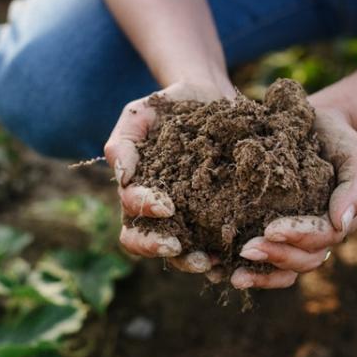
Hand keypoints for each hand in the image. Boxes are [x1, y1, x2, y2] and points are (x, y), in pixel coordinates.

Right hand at [103, 80, 233, 276]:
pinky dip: (222, 257)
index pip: (131, 212)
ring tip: (210, 261)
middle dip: (158, 247)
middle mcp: (159, 210)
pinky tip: (234, 258)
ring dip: (190, 260)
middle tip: (177, 247)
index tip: (166, 206)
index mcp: (137, 190)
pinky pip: (215, 244)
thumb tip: (122, 178)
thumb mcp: (139, 115)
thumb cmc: (167, 107)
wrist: (209, 96)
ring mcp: (188, 216)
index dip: (144, 213)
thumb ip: (123, 143)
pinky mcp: (217, 215)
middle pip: (146, 243)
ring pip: (180, 252)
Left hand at [230, 103, 356, 289]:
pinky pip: (264, 262)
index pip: (322, 238)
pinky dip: (247, 270)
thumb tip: (342, 223)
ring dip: (260, 274)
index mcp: (337, 221)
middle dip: (276, 257)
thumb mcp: (355, 154)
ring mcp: (295, 238)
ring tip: (234, 275)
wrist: (313, 124)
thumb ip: (356, 187)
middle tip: (246, 249)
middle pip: (302, 260)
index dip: (298, 236)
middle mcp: (317, 236)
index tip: (271, 229)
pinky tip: (220, 272)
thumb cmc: (337, 138)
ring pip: (284, 269)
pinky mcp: (270, 231)